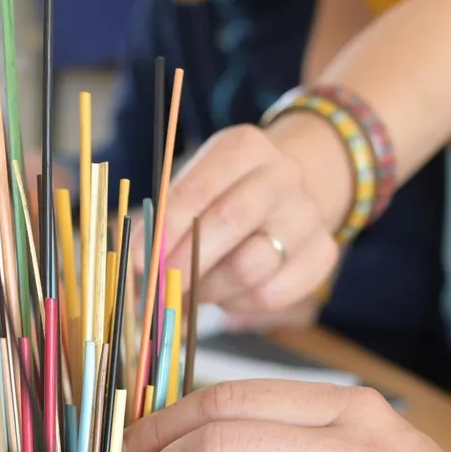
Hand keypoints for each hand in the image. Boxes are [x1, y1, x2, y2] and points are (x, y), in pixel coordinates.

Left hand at [149, 116, 347, 316]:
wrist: (286, 194)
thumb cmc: (222, 195)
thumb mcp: (191, 189)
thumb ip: (160, 223)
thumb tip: (128, 265)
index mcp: (243, 148)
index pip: (199, 189)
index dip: (166, 228)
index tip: (140, 260)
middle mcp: (282, 176)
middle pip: (231, 222)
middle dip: (186, 260)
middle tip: (161, 284)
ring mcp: (308, 215)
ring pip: (251, 266)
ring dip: (211, 287)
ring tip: (195, 287)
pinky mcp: (322, 254)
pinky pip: (271, 294)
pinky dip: (240, 303)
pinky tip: (229, 293)